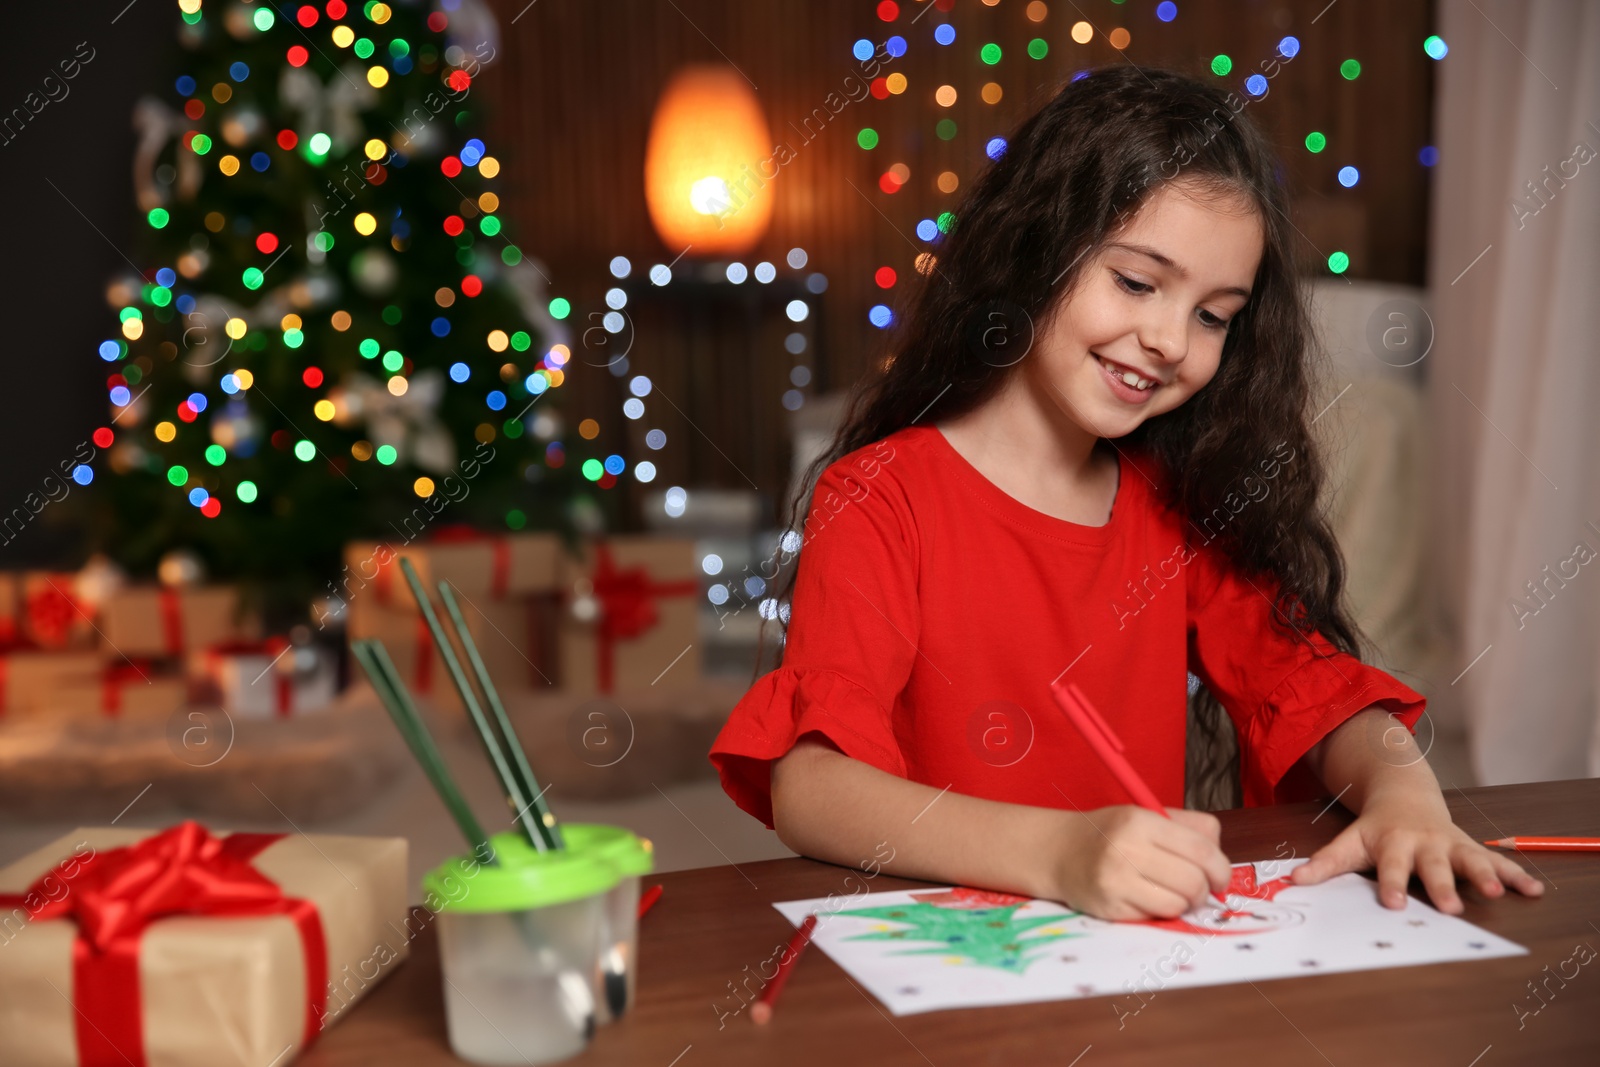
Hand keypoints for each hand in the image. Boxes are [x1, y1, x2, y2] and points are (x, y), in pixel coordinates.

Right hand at [1053, 806, 1232, 920]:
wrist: (1058, 851)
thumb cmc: (1110, 833)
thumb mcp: (1145, 815)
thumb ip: (1188, 827)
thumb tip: (1221, 857)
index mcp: (1140, 820)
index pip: (1200, 849)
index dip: (1221, 868)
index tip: (1220, 877)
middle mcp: (1126, 848)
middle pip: (1193, 881)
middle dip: (1204, 891)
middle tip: (1198, 890)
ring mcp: (1116, 880)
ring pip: (1177, 904)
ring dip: (1183, 903)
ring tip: (1172, 894)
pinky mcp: (1109, 907)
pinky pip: (1155, 917)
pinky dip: (1160, 911)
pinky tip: (1147, 899)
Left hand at [1289, 798, 1545, 914]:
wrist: (1404, 794)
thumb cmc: (1376, 829)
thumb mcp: (1349, 841)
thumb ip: (1325, 863)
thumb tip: (1292, 882)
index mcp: (1392, 842)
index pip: (1390, 867)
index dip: (1391, 884)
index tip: (1394, 905)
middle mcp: (1424, 843)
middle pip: (1433, 866)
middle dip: (1442, 886)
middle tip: (1451, 908)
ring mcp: (1451, 844)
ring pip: (1469, 860)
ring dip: (1485, 875)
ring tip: (1497, 892)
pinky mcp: (1472, 847)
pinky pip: (1498, 861)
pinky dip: (1516, 875)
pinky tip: (1535, 891)